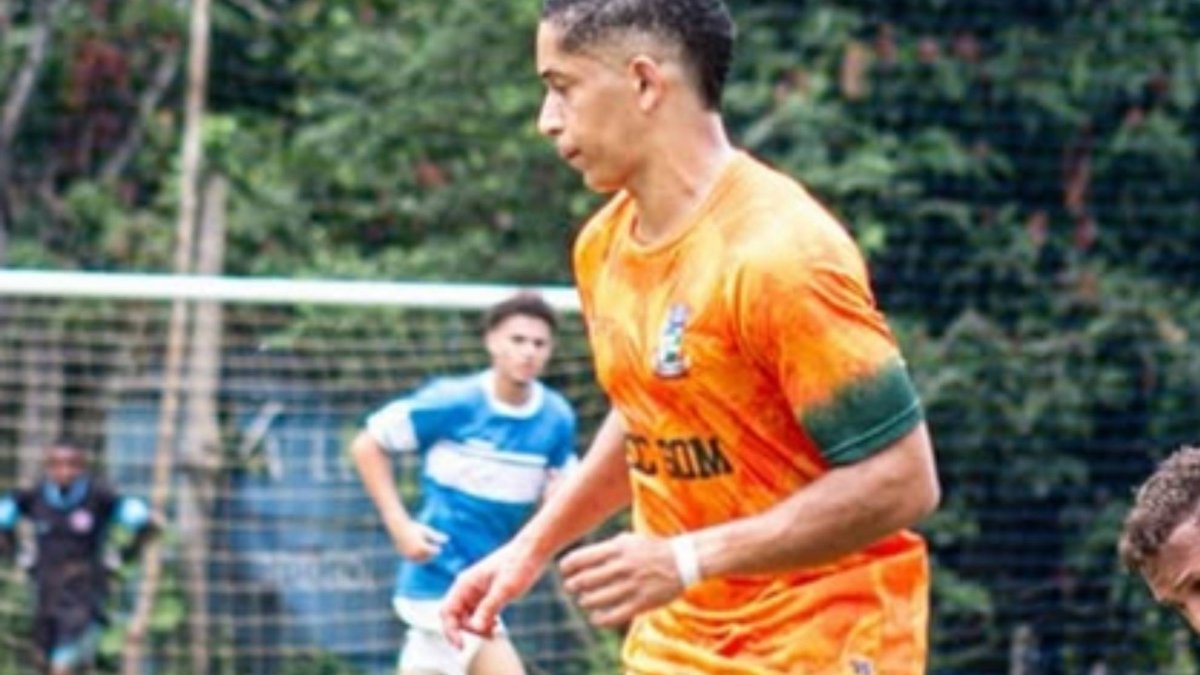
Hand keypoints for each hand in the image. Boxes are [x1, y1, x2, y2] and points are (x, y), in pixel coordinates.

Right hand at [388, 520, 447, 561]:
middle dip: (430, 555)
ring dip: (424, 558)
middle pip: (427, 557)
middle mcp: (415, 552)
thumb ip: (436, 536)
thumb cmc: (414, 527)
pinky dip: (417, 558)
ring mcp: (409, 555)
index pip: (433, 551)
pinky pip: (413, 559)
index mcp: (422, 546)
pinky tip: (418, 552)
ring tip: (426, 552)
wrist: (398, 527)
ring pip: (419, 560)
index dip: (436, 550)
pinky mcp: (404, 555)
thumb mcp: (426, 530)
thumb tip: (448, 539)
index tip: (438, 548)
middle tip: (433, 551)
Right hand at [441, 540, 546, 646]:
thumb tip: (475, 628)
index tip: (462, 647)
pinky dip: (484, 622)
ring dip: (477, 628)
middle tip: (490, 635)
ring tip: (495, 631)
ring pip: (468, 616)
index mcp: (465, 583)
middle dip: (469, 630)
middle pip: (456, 617)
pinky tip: (496, 624)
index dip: (451, 631)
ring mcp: (477, 591)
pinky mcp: (488, 593)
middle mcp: (467, 587)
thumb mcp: (505, 588)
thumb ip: (488, 607)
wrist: (533, 550)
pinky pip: (479, 613)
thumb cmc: (519, 564)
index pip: (447, 612)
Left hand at [560, 532, 683, 627]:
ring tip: (584, 601)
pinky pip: (612, 616)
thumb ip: (606, 547)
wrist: (683, 560)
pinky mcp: (640, 603)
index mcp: (617, 548)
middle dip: (572, 586)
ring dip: (585, 601)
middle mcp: (622, 566)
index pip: (581, 558)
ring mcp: (631, 586)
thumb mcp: (628, 540)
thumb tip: (581, 558)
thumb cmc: (651, 549)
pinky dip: (599, 619)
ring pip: (595, 599)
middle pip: (584, 580)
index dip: (567, 566)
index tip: (564, 571)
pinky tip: (595, 618)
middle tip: (571, 587)